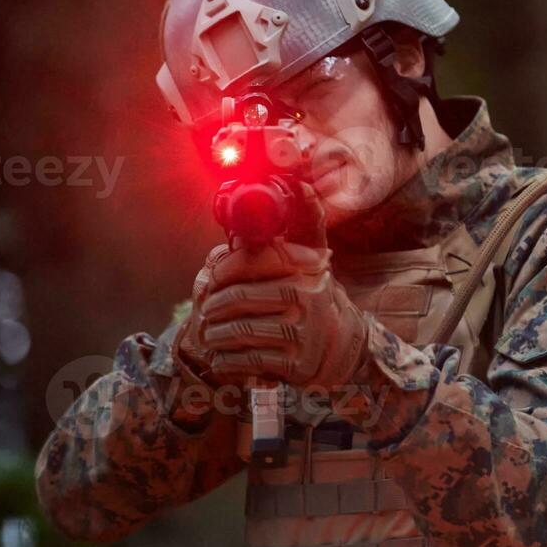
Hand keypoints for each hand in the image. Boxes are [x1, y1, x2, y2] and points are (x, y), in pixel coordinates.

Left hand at [184, 182, 368, 395]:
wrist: (341, 346)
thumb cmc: (312, 296)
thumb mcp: (311, 260)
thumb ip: (302, 223)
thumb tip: (301, 183)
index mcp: (309, 268)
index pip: (260, 259)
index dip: (227, 267)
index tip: (212, 274)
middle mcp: (308, 298)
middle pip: (241, 298)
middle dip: (214, 305)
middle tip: (205, 308)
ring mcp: (302, 333)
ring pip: (239, 331)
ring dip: (216, 334)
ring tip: (209, 332)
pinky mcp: (295, 363)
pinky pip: (246, 360)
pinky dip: (226, 360)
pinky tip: (221, 357)